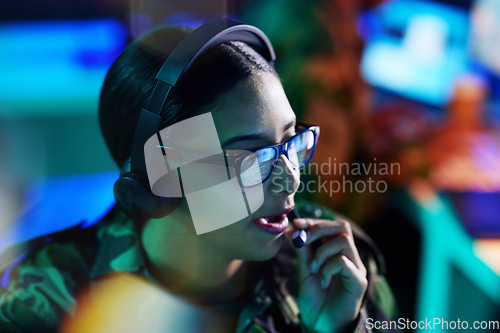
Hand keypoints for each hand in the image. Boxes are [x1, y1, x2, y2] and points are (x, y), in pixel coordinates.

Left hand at [286, 218, 367, 332]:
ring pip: (343, 240)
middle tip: (303, 240)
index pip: (331, 226)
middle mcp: (350, 257)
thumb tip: (292, 230)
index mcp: (337, 252)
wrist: (321, 325)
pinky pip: (343, 262)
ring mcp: (356, 268)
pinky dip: (328, 268)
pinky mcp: (358, 281)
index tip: (296, 223)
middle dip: (318, 229)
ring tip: (314, 269)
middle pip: (342, 227)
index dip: (314, 222)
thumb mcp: (305, 272)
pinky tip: (323, 282)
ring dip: (322, 251)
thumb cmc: (315, 300)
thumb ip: (303, 252)